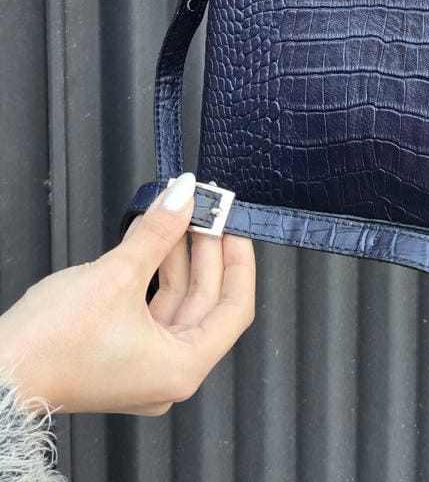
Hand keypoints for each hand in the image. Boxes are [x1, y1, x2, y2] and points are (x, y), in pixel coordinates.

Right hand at [0, 173, 254, 414]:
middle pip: (206, 303)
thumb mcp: (117, 275)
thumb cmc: (50, 345)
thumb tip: (183, 194)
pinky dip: (155, 273)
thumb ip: (159, 232)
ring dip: (178, 257)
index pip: (234, 309)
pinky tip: (152, 238)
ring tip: (178, 215)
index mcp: (181, 368)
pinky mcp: (121, 355)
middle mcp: (168, 374)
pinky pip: (152, 308)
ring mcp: (143, 366)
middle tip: (204, 211)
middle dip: (205, 252)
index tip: (235, 226)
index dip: (239, 262)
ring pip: (177, 302)